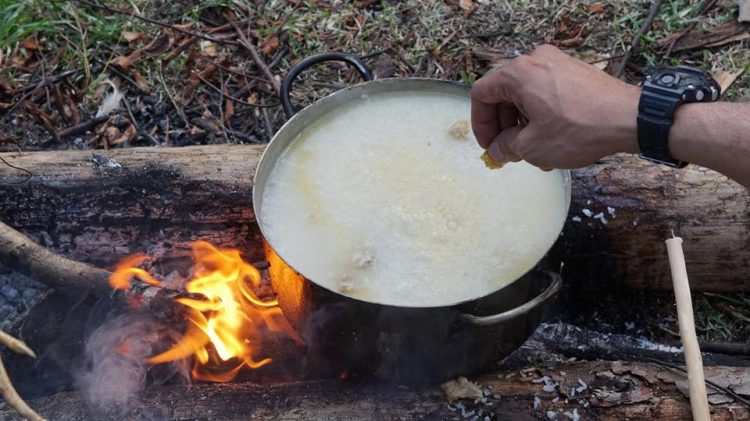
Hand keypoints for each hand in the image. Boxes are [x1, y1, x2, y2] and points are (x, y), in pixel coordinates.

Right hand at [471, 45, 641, 169]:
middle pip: (504, 95)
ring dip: (524, 125)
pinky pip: (547, 93)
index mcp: (518, 73)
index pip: (482, 95)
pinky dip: (542, 116)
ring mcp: (558, 64)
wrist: (630, 119)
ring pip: (526, 96)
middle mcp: (536, 61)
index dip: (481, 124)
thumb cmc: (579, 129)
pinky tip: (553, 141)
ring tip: (536, 153)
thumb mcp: (532, 147)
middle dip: (505, 127)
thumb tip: (498, 149)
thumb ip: (506, 147)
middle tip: (510, 152)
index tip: (490, 146)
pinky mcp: (576, 72)